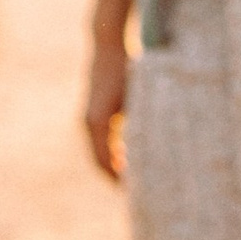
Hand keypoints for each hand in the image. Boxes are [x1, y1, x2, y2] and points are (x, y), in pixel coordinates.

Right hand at [84, 30, 128, 181]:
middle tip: (139, 194)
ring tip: (135, 181)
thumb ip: (141, 124)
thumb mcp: (138, 98)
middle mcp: (89, 123)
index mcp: (98, 123)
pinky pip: (102, 142)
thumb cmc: (126, 69)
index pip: (106, 163)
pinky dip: (114, 154)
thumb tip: (152, 150)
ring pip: (100, 153)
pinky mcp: (93, 113)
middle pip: (101, 162)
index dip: (120, 180)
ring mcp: (89, 118)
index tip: (137, 192)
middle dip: (117, 178)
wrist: (108, 45)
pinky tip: (130, 160)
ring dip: (115, 167)